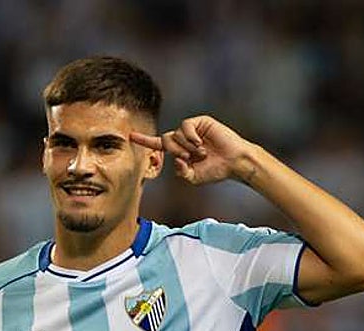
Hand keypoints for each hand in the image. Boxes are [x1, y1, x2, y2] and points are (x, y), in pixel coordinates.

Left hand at [131, 116, 257, 185]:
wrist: (233, 163)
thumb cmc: (215, 170)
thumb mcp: (193, 177)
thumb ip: (181, 172)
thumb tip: (176, 160)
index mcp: (178, 150)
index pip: (157, 144)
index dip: (144, 140)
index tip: (130, 136)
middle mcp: (182, 138)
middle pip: (165, 140)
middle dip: (175, 151)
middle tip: (189, 157)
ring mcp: (191, 129)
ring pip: (175, 134)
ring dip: (186, 146)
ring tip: (201, 152)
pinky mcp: (200, 122)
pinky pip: (185, 125)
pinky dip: (190, 136)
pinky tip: (200, 143)